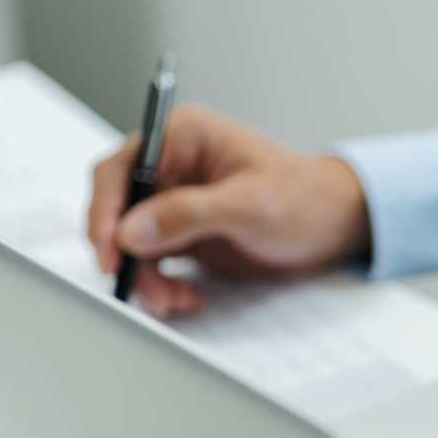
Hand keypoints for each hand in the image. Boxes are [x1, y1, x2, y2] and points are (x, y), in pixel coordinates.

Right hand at [85, 105, 371, 316]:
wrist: (333, 225)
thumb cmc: (304, 199)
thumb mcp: (249, 205)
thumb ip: (188, 215)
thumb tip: (130, 230)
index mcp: (181, 137)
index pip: (119, 170)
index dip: (104, 211)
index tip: (111, 251)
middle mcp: (170, 165)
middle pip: (117, 210)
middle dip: (127, 255)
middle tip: (146, 290)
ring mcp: (173, 199)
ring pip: (131, 242)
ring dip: (146, 277)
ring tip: (178, 300)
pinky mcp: (181, 232)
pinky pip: (151, 261)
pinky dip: (161, 284)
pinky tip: (187, 297)